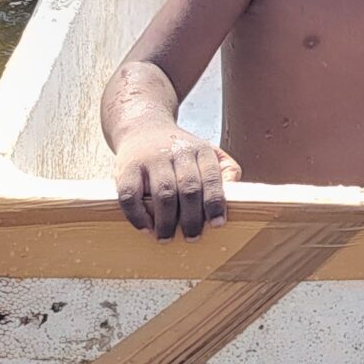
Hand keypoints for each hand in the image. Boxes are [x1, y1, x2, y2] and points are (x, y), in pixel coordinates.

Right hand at [112, 124, 240, 239]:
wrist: (142, 126)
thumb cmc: (177, 149)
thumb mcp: (206, 151)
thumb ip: (224, 171)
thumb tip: (236, 195)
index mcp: (200, 150)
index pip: (212, 177)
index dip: (215, 202)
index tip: (217, 224)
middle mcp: (177, 152)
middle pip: (189, 189)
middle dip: (191, 218)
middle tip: (192, 238)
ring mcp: (151, 159)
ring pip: (163, 193)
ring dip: (166, 221)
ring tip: (166, 237)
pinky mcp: (127, 167)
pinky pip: (131, 195)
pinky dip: (138, 215)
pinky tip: (145, 227)